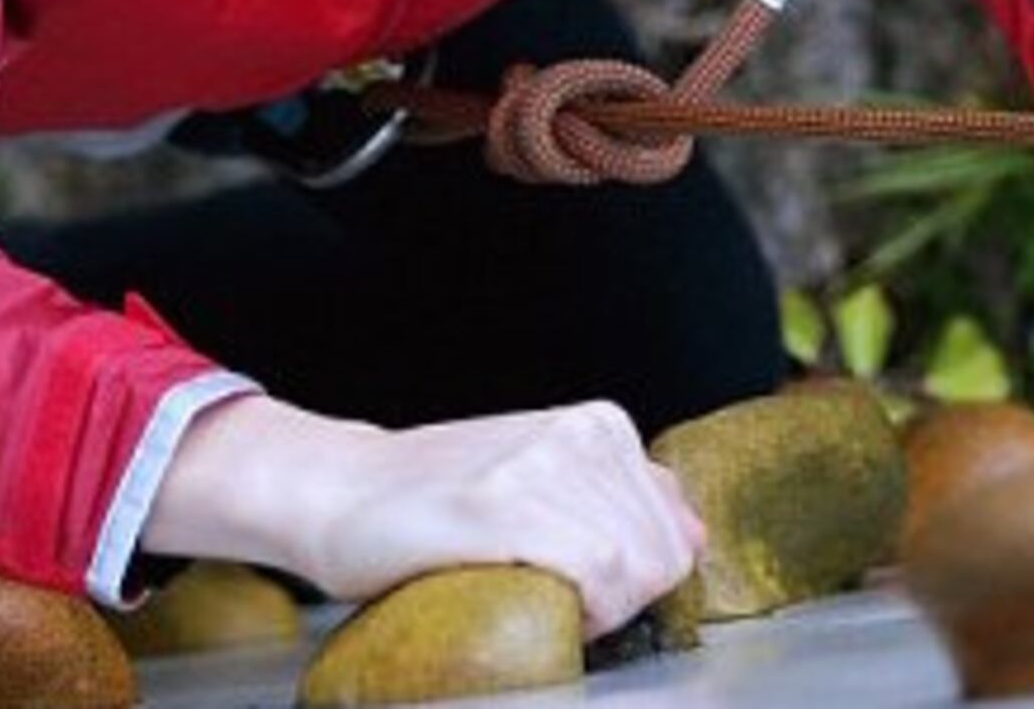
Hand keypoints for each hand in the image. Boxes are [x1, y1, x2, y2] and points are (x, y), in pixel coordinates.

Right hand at [143, 394, 703, 634]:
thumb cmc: (439, 501)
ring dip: (597, 607)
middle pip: (662, 556)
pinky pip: (596, 572)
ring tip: (537, 594)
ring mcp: (543, 463)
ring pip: (634, 567)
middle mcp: (582, 433)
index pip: (677, 533)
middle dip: (623, 601)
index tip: (589, 593)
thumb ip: (618, 498)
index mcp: (601, 426)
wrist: (340, 491)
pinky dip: (583, 607)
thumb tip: (693, 533)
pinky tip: (534, 598)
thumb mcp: (546, 478)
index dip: (639, 584)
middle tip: (558, 602)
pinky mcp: (503, 503)